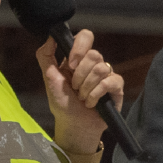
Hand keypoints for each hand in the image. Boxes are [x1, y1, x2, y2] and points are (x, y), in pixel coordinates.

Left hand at [37, 29, 122, 162]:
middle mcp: (93, 64)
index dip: (79, 48)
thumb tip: (51, 36)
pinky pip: (111, 81)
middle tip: (75, 88)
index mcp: (77, 59)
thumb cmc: (63, 104)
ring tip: (82, 98)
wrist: (74, 126)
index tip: (71, 64)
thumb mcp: (49, 79)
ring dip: (87, 87)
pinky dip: (97, 94)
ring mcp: (106, 75)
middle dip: (81, 75)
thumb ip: (46, 56)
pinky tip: (91, 103)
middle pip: (94, 54)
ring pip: (102, 67)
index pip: (85, 37)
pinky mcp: (116, 87)